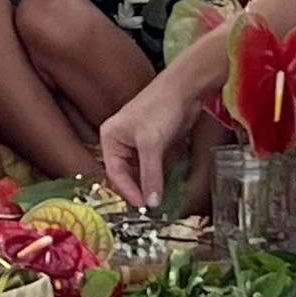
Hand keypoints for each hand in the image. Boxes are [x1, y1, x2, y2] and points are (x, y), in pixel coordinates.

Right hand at [101, 61, 204, 206]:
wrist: (185, 89)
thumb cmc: (160, 106)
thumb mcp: (152, 144)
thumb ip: (150, 175)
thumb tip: (151, 202)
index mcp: (110, 138)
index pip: (114, 173)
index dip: (128, 191)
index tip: (142, 206)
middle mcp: (121, 142)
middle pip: (126, 175)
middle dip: (138, 190)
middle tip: (151, 207)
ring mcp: (138, 144)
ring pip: (140, 173)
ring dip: (149, 186)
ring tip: (159, 201)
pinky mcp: (155, 145)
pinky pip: (153, 168)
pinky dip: (159, 178)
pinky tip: (166, 188)